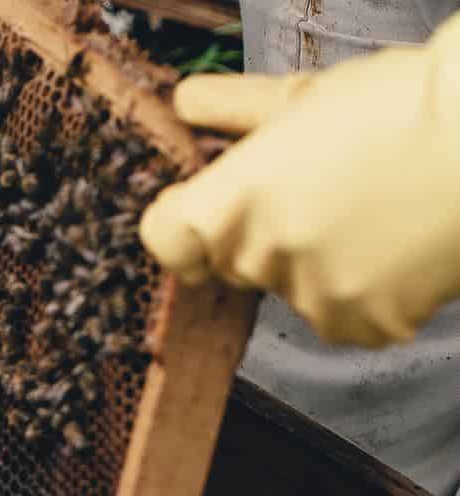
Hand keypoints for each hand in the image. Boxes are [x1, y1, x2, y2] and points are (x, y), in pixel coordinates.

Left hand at [139, 18, 459, 347]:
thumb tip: (187, 100)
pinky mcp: (363, 323)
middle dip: (266, 236)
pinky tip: (400, 249)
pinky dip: (371, 293)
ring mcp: (309, 298)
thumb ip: (235, 109)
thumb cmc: (402, 107)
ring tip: (378, 215)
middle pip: (234, 262)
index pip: (166, 238)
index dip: (185, 220)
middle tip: (326, 196)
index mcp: (226, 206)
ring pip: (295, 288)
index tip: (209, 206)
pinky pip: (349, 316)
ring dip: (323, 264)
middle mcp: (257, 260)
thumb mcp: (307, 98)